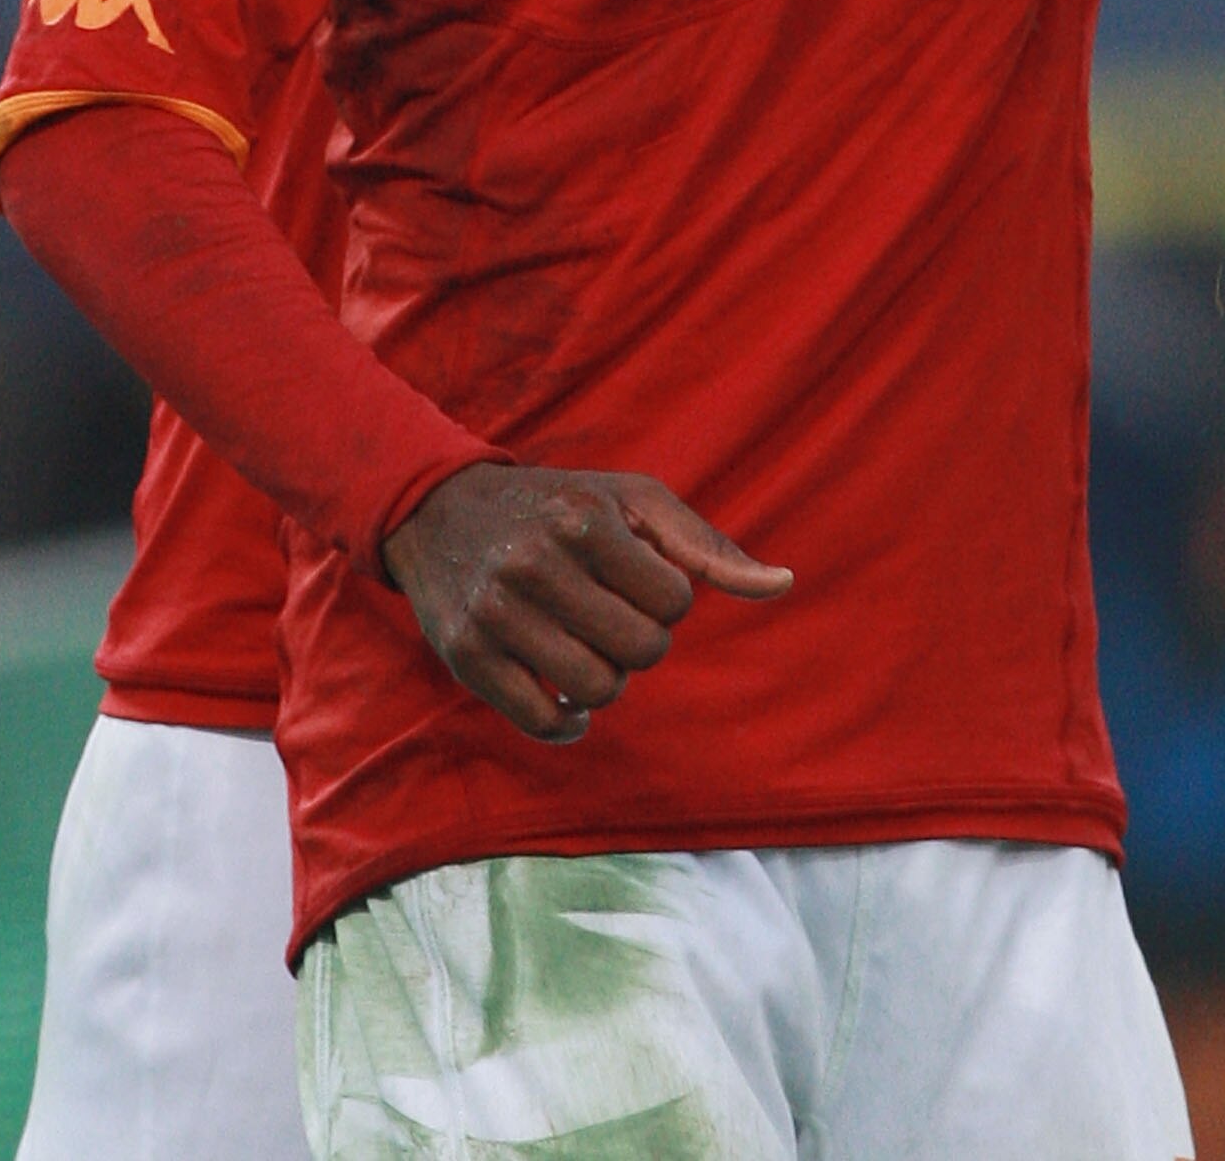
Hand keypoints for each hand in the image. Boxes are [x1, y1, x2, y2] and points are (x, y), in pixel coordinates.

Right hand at [382, 462, 792, 742]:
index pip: (674, 602)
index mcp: (584, 519)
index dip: (666, 598)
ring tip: (589, 646)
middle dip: (641, 641)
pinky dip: (569, 721)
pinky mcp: (467, 658)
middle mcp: (536, 564)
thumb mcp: (632, 500)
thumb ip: (707, 546)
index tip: (636, 579)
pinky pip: (545, 724)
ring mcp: (496, 614)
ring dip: (608, 679)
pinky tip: (565, 692)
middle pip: (641, 651)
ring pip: (598, 690)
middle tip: (613, 615)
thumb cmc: (560, 505)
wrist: (440, 510)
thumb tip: (784, 584)